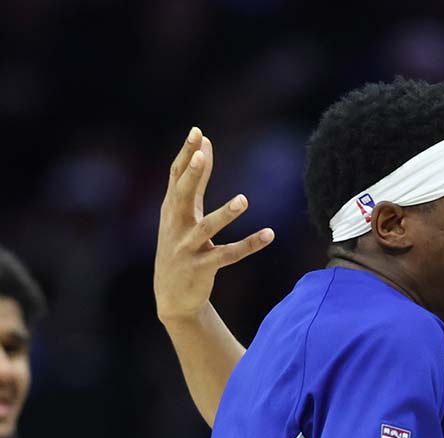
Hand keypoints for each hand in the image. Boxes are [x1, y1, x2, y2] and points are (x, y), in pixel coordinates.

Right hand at [156, 127, 274, 323]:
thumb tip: (204, 148)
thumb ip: (195, 184)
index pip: (176, 177)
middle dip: (192, 174)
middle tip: (200, 152)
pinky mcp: (201, 267)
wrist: (172, 296)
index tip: (197, 132)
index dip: (186, 154)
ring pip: (206, 228)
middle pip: (182, 195)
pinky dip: (249, 245)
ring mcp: (187, 248)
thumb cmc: (181, 248)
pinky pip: (228, 255)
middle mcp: (176, 226)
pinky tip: (269, 234)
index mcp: (171, 210)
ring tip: (244, 199)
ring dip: (225, 214)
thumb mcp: (184, 215)